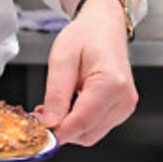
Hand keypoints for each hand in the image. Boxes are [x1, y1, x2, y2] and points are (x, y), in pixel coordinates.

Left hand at [36, 0, 137, 146]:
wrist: (104, 26)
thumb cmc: (86, 36)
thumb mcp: (62, 60)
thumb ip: (56, 94)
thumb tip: (50, 123)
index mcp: (111, 83)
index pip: (81, 122)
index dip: (57, 132)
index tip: (37, 132)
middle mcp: (124, 98)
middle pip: (86, 133)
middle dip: (61, 129)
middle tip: (40, 114)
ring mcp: (125, 106)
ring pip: (90, 134)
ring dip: (69, 127)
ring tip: (55, 105)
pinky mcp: (121, 110)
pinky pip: (96, 127)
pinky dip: (79, 123)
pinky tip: (68, 106)